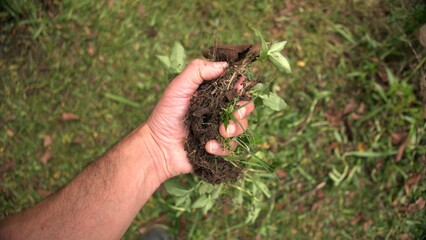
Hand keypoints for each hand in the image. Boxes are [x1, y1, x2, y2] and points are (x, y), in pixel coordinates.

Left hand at [145, 59, 254, 178]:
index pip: (235, 87)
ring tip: (221, 133)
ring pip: (241, 127)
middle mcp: (219, 110)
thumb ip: (198, 71)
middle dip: (242, 110)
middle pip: (244, 107)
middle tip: (234, 114)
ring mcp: (220, 130)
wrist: (158, 146)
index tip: (239, 88)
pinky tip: (208, 147)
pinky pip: (231, 147)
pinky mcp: (218, 147)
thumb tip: (225, 65)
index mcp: (212, 94)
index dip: (241, 86)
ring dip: (235, 129)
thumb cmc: (166, 114)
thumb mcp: (179, 87)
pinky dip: (222, 147)